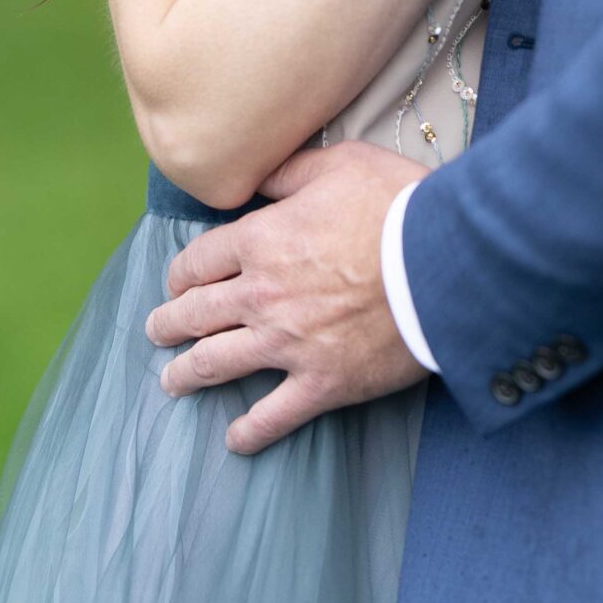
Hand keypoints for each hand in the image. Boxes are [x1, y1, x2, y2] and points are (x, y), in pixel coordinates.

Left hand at [144, 141, 426, 451]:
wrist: (445, 262)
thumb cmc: (397, 204)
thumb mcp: (341, 163)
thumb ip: (290, 172)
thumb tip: (260, 178)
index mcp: (262, 241)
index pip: (199, 260)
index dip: (182, 273)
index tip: (177, 282)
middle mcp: (261, 295)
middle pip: (195, 314)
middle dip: (169, 323)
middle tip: (157, 330)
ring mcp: (287, 344)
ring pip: (216, 364)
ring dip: (186, 374)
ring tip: (172, 381)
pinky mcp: (320, 383)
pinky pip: (272, 416)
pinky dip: (249, 432)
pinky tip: (235, 439)